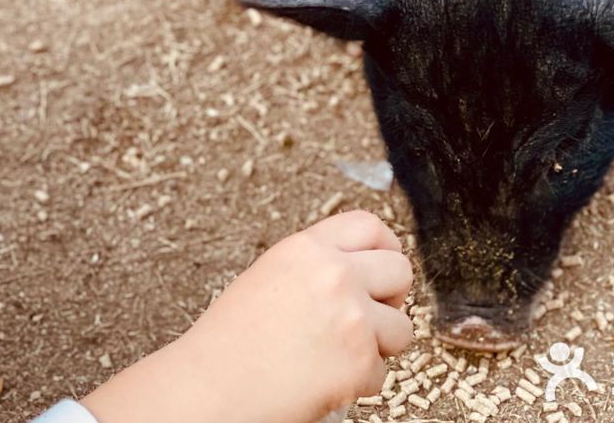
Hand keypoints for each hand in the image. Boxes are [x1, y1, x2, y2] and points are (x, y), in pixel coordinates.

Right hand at [82, 210, 413, 422]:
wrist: (211, 387)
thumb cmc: (229, 343)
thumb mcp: (269, 277)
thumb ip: (315, 266)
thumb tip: (360, 271)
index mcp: (306, 250)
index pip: (368, 226)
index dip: (384, 248)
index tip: (382, 267)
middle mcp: (333, 275)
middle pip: (400, 270)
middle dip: (390, 297)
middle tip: (367, 317)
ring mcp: (352, 318)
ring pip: (402, 326)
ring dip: (379, 345)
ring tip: (339, 354)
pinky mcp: (360, 361)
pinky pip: (381, 372)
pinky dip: (359, 383)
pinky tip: (324, 379)